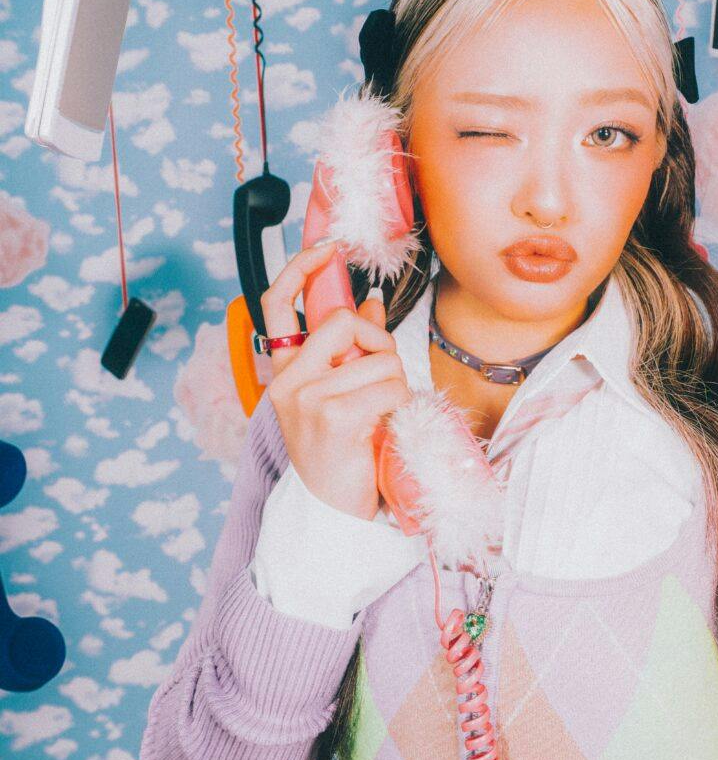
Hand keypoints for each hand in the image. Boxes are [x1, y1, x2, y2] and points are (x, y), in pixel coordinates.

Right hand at [261, 245, 410, 518]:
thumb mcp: (340, 393)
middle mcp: (287, 381)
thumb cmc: (341, 451)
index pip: (276, 305)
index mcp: (284, 371)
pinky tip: (386, 424)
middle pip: (344, 321)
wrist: (332, 510)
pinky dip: (400, 401)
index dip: (300, 269)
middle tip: (381, 374)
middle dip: (377, 340)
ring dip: (394, 381)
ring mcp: (306, 398)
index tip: (327, 249)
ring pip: (378, 357)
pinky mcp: (333, 416)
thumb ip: (352, 348)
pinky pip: (389, 385)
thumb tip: (371, 301)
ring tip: (381, 412)